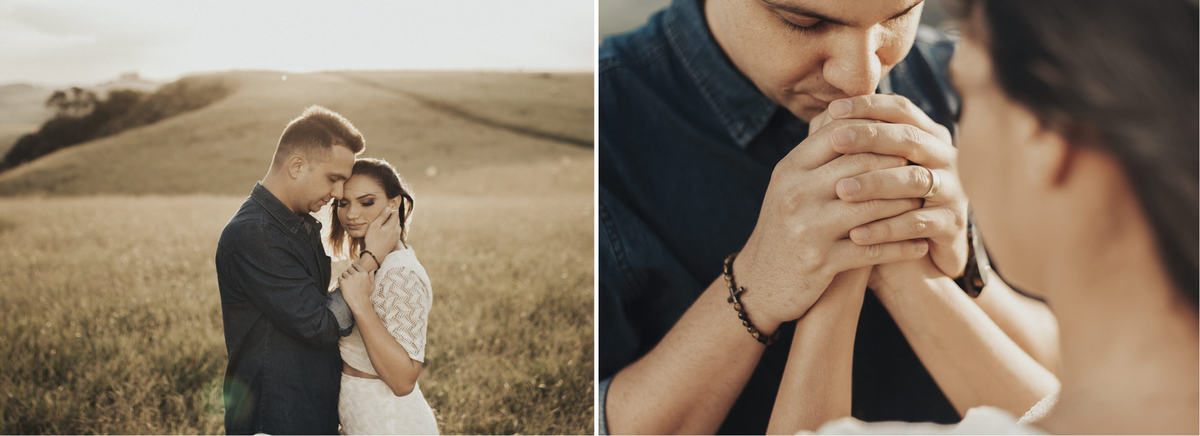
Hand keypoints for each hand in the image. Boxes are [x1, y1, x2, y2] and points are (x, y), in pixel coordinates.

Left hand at [339, 262, 375, 311]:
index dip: (354, 268)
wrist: (359, 303)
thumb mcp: (372, 286)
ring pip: (344, 273)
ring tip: (346, 283)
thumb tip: (373, 270)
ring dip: (344, 277)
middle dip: (349, 272)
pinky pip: (339, 278)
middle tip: (349, 279)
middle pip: (349, 269)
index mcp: (364, 273)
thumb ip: (372, 277)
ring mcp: (349, 278)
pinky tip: (343, 286)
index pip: (356, 266)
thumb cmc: (366, 295)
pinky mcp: (343, 282)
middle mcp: (356, 274)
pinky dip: (340, 281)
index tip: (352, 271)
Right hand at [362, 207, 400, 263]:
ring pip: (396, 225)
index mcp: (392, 225)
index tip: (389, 204)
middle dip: (392, 214)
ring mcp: (396, 237)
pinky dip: (392, 228)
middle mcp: (397, 231)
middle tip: (387, 211)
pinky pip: (395, 231)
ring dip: (392, 221)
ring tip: (386, 219)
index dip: (392, 208)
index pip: (395, 213)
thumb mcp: (375, 225)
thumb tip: (389, 207)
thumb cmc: (372, 240)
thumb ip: (382, 216)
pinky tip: (386, 229)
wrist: (374, 255)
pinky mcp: (394, 242)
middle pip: (397, 219)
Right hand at [734, 118, 930, 330]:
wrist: (758, 283)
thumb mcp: (792, 187)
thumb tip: (861, 119)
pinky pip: (872, 249)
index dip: (876, 132)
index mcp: (790, 169)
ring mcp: (807, 228)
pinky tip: (919, 245)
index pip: (839, 133)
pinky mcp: (819, 261)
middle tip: (926, 168)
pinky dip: (900, 247)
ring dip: (905, 206)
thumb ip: (822, 159)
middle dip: (898, 166)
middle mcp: (796, 193)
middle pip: (860, 166)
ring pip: (871, 207)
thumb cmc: (785, 229)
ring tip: (926, 204)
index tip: (905, 137)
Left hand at [826, 94, 968, 277]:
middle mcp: (945, 157)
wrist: (913, 258)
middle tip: (835, 140)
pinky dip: (885, 228)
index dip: (869, 106)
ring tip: (841, 191)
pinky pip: (917, 223)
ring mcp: (953, 190)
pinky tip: (855, 234)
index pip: (901, 110)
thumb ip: (852, 145)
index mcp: (927, 136)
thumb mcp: (870, 172)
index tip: (833, 108)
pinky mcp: (952, 225)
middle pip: (909, 139)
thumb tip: (821, 116)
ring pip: (914, 180)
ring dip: (876, 184)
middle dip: (870, 137)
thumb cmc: (882, 205)